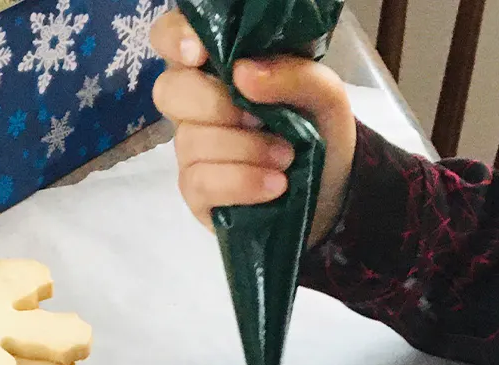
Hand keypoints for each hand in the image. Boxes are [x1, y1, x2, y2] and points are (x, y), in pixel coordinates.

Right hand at [150, 8, 356, 245]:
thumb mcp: (323, 93)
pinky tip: (275, 185)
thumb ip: (293, 74)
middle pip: (169, 91)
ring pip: (191, 141)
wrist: (330, 187)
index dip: (175, 39)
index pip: (168, 37)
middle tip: (260, 118)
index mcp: (216, 66)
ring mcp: (191, 150)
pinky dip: (243, 182)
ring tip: (286, 157)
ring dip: (246, 149)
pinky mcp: (196, 192)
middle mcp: (194, 104)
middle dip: (215, 104)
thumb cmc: (317, 128)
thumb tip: (243, 74)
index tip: (200, 54)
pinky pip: (201, 182)